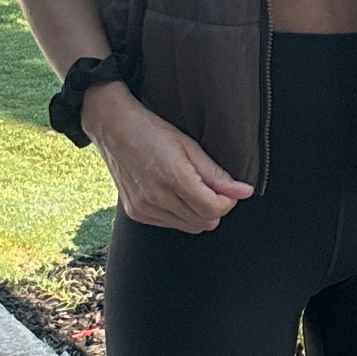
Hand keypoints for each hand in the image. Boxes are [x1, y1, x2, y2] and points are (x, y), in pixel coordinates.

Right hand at [82, 81, 252, 232]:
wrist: (113, 128)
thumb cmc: (151, 130)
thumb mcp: (188, 145)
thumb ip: (216, 173)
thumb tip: (243, 191)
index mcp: (172, 177)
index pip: (213, 209)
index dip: (228, 201)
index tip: (228, 190)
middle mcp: (156, 197)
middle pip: (204, 222)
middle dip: (214, 208)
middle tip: (210, 187)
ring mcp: (144, 208)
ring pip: (189, 227)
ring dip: (197, 213)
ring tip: (191, 188)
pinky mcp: (136, 213)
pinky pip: (170, 225)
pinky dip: (179, 214)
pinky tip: (173, 194)